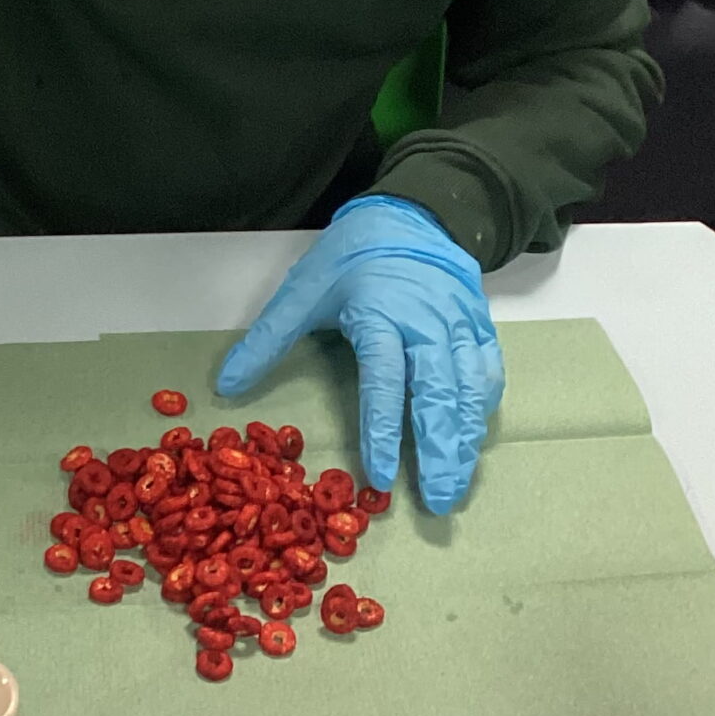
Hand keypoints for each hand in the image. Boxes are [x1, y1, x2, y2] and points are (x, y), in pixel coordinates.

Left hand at [216, 196, 503, 511]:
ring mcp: (459, 324)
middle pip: (439, 393)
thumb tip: (227, 386)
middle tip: (438, 501)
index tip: (380, 476)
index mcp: (379, 314)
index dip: (383, 429)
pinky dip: (481, 409)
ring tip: (457, 484)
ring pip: (469, 389)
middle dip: (440, 451)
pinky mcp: (480, 325)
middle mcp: (426, 323)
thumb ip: (268, 340)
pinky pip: (487, 372)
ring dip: (465, 440)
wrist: (412, 214)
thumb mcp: (303, 290)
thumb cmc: (352, 256)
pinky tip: (473, 438)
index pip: (385, 380)